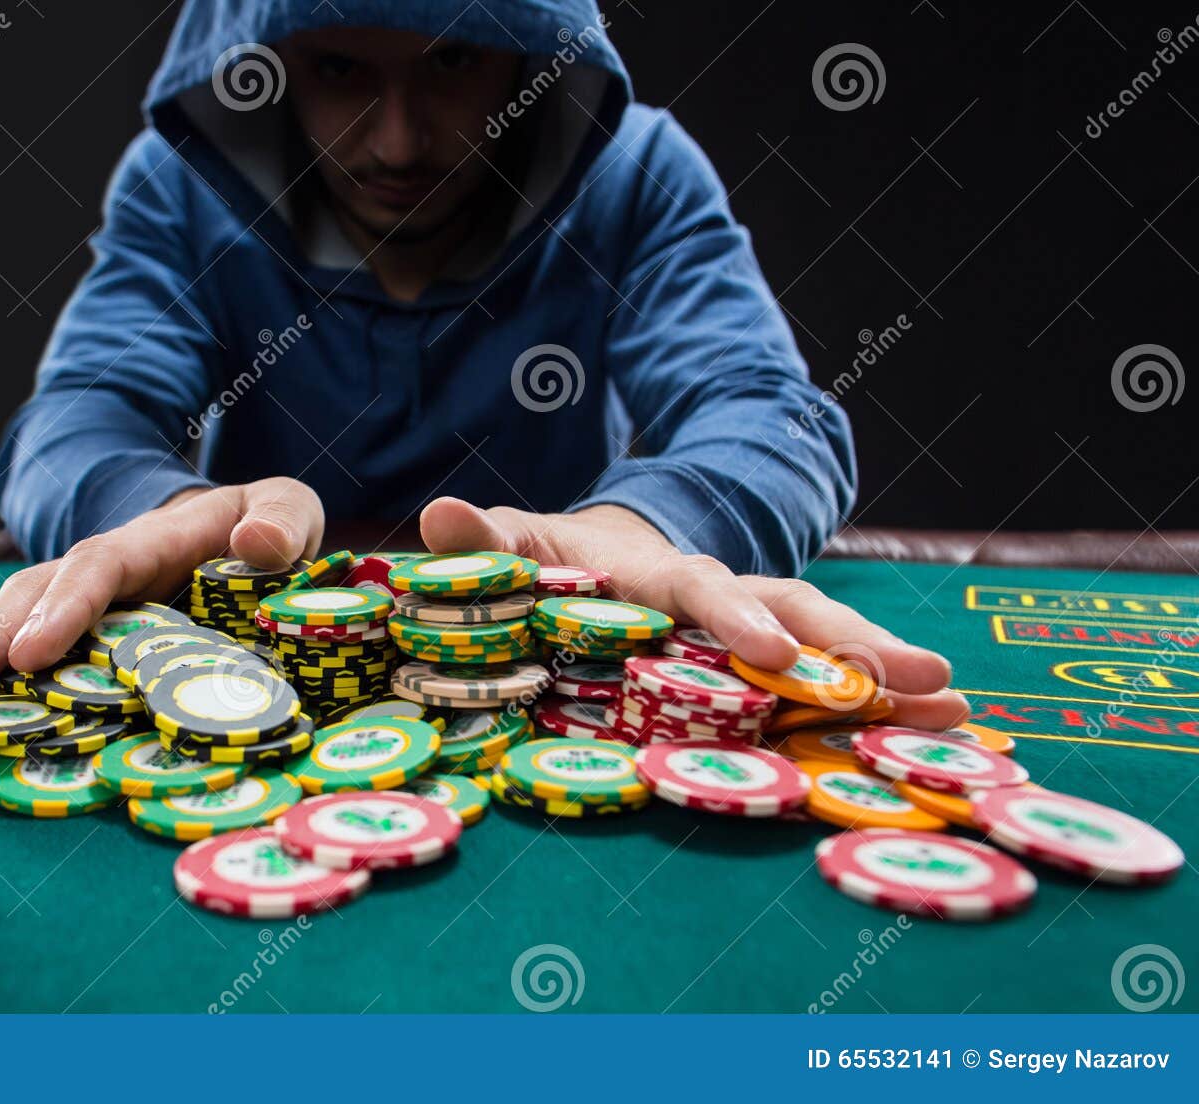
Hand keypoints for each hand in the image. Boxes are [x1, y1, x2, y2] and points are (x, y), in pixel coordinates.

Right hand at [0, 477, 323, 703]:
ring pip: (8, 626)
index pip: (98, 570)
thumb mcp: (289, 510)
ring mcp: (77, 606)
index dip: (64, 610)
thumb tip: (258, 543)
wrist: (239, 535)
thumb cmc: (264, 527)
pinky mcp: (73, 639)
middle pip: (30, 600)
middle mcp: (98, 573)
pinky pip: (15, 656)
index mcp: (148, 543)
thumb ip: (284, 520)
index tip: (31, 654)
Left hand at [418, 497, 966, 728]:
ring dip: (889, 678)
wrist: (595, 552)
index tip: (772, 651)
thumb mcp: (513, 546)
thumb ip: (482, 543)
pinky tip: (937, 733)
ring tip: (962, 709)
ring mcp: (749, 632)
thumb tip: (439, 515)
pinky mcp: (761, 667)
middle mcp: (718, 598)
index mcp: (654, 573)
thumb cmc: (547, 559)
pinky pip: (824, 688)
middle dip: (858, 646)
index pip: (700, 590)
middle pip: (794, 614)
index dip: (734, 618)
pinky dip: (878, 708)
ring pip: (828, 648)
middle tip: (926, 677)